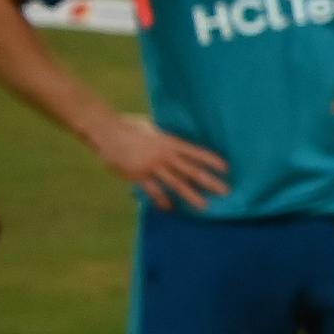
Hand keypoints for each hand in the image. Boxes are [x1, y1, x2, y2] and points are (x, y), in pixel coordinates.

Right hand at [87, 112, 227, 209]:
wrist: (107, 131)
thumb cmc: (130, 126)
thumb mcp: (154, 128)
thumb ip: (166, 138)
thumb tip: (177, 143)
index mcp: (170, 142)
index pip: (196, 152)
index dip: (211, 160)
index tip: (227, 168)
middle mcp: (164, 155)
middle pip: (192, 170)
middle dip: (210, 182)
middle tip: (226, 192)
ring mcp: (151, 166)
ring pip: (176, 183)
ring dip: (191, 195)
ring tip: (204, 206)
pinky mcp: (137, 175)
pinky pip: (153, 190)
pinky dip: (162, 199)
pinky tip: (170, 207)